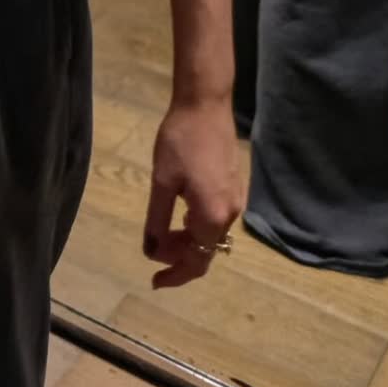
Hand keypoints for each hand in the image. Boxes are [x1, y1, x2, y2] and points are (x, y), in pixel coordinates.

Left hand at [142, 98, 243, 288]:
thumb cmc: (179, 140)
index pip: (196, 262)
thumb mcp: (161, 181)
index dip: (175, 275)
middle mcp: (230, 213)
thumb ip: (157, 220)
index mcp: (212, 216)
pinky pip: (216, 218)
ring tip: (162, 235)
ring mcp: (235, 199)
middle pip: (206, 252)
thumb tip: (152, 252)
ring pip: (211, 235)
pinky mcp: (234, 186)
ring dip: (188, 241)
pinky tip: (180, 215)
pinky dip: (197, 226)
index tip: (154, 282)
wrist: (206, 104)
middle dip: (179, 258)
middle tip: (153, 253)